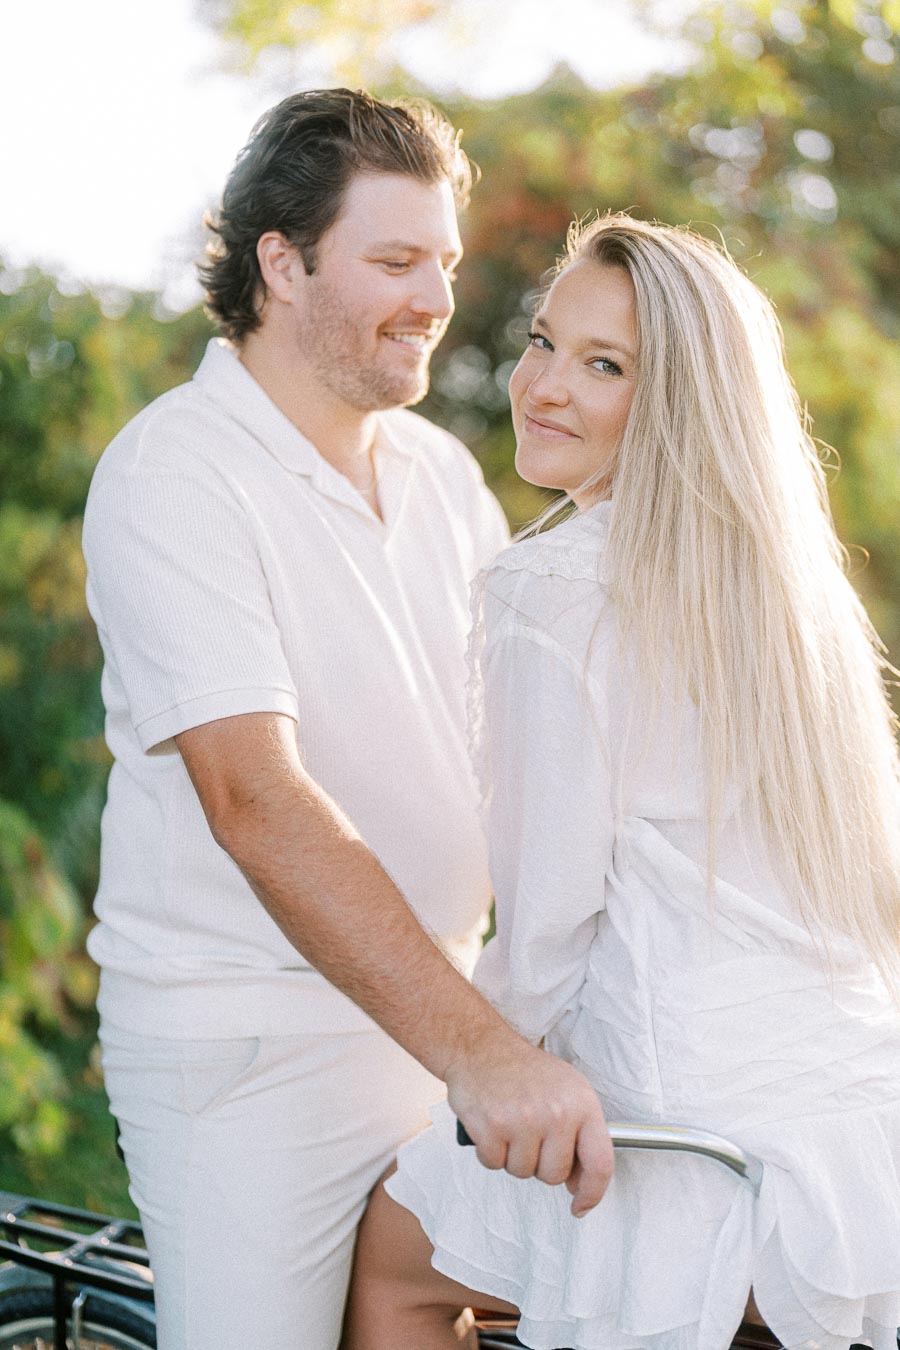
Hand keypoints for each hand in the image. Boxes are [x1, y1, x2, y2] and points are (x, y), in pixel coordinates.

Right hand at [445, 1032, 613, 1216]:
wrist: (480, 1047)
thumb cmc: (525, 1071)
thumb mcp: (567, 1091)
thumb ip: (579, 1134)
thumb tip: (579, 1182)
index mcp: (582, 1103)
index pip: (600, 1162)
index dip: (592, 1193)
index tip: (581, 1205)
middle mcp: (557, 1112)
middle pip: (555, 1175)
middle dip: (540, 1163)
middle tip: (529, 1133)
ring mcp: (524, 1120)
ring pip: (523, 1172)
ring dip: (512, 1156)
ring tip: (510, 1123)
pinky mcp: (493, 1127)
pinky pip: (493, 1164)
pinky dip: (489, 1151)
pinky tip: (492, 1125)